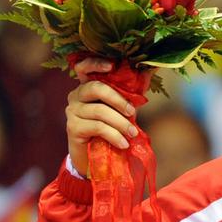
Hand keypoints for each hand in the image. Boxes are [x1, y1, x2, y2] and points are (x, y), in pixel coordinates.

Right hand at [65, 57, 144, 175]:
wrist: (96, 157)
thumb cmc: (111, 128)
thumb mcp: (124, 109)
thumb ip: (132, 91)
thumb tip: (149, 69)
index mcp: (87, 86)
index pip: (83, 67)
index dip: (95, 63)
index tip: (112, 66)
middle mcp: (76, 95)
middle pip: (96, 88)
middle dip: (119, 100)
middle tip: (132, 113)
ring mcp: (72, 111)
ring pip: (100, 111)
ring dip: (121, 123)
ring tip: (132, 134)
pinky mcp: (73, 127)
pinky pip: (98, 127)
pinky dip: (114, 135)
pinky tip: (123, 144)